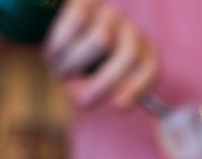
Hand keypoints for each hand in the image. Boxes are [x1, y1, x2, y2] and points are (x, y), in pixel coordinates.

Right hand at [43, 0, 158, 109]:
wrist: (65, 29)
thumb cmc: (85, 66)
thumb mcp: (98, 83)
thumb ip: (105, 94)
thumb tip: (104, 101)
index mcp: (142, 53)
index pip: (149, 68)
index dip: (137, 87)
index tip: (119, 105)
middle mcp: (130, 30)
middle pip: (129, 55)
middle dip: (104, 83)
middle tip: (83, 101)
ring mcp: (110, 14)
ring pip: (99, 41)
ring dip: (76, 65)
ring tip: (60, 73)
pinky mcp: (86, 2)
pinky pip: (76, 22)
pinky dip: (61, 44)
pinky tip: (52, 55)